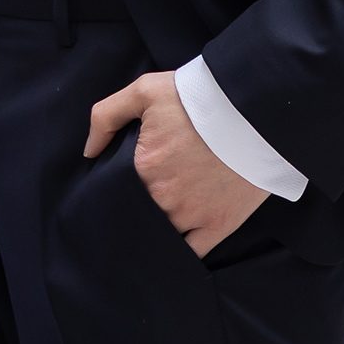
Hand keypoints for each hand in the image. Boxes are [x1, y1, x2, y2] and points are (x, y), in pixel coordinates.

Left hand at [84, 70, 267, 257]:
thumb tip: (89, 151)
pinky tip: (175, 243)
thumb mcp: (145, 91)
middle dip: (135, 207)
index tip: (118, 185)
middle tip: (145, 195)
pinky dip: (181, 251)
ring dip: (156, 228)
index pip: (114, 190)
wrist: (254, 108)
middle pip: (138, 212)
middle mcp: (162, 199)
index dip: (114, 188)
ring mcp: (191, 217)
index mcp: (142, 168)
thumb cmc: (198, 98)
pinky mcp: (218, 226)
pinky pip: (191, 252)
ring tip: (160, 217)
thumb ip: (106, 116)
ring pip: (161, 233)